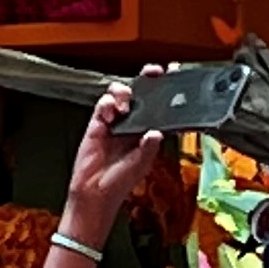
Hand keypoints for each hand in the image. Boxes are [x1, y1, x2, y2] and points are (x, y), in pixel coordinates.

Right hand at [60, 82, 161, 246]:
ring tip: (125, 106)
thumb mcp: (140, 165)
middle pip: (141, 93)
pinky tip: (109, 116)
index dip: (166, 91)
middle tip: (152, 73)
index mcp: (148, 132)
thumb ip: (148, 148)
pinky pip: (103, 105)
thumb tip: (156, 133)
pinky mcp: (97, 124)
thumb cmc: (119, 183)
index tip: (174, 77)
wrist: (94, 194)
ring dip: (124, 93)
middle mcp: (133, 124)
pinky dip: (107, 105)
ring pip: (121, 94)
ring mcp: (115, 122)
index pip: (160, 106)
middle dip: (146, 79)